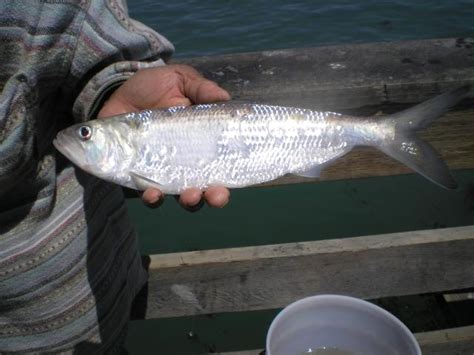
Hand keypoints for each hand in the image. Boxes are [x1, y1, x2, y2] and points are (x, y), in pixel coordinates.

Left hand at [98, 64, 230, 209]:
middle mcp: (186, 163)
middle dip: (213, 196)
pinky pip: (148, 193)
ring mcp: (162, 171)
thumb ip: (201, 88)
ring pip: (179, 196)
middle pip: (205, 188)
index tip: (232, 184)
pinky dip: (153, 197)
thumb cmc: (153, 87)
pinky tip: (153, 193)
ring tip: (189, 196)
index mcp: (202, 143)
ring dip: (188, 201)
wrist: (116, 91)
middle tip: (215, 195)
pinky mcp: (139, 175)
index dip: (229, 179)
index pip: (221, 166)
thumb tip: (225, 97)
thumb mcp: (180, 80)